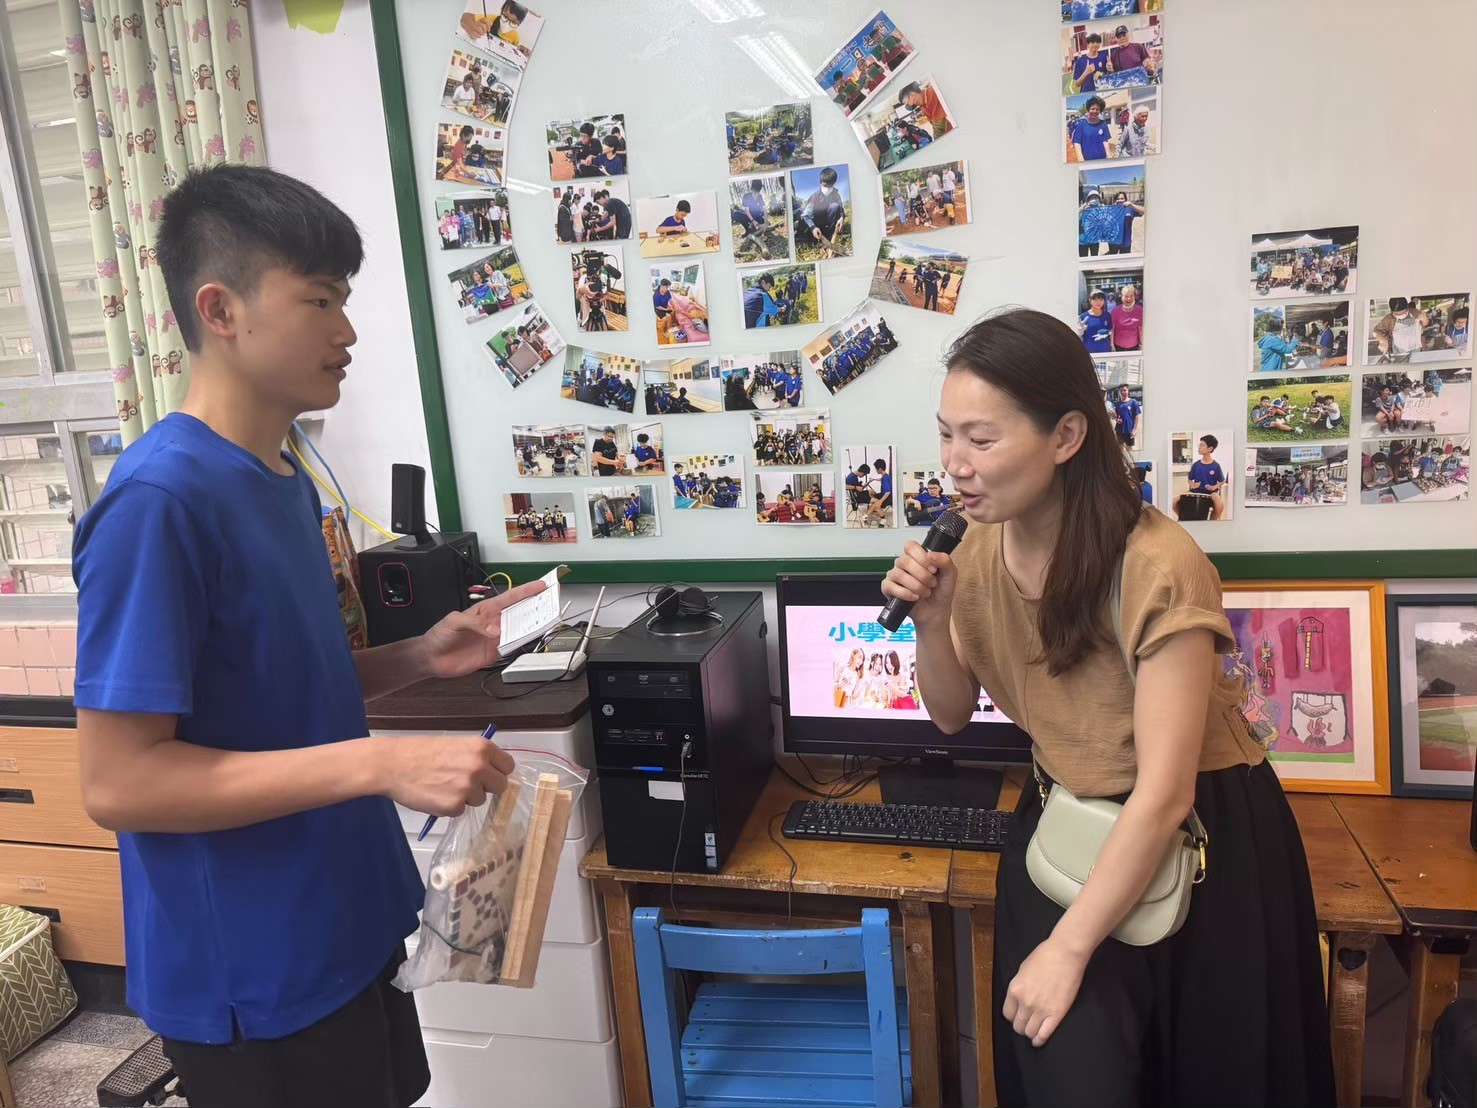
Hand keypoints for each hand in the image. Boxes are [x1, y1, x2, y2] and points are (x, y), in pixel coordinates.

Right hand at [374, 735, 515, 815]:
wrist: (393, 764)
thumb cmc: (420, 753)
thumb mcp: (455, 746)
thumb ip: (476, 757)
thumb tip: (492, 771)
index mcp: (481, 748)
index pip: (508, 766)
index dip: (498, 772)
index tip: (490, 775)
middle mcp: (479, 767)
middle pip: (500, 786)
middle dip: (486, 787)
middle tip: (466, 784)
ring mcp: (468, 788)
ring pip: (480, 800)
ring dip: (466, 797)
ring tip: (444, 786)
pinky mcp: (454, 806)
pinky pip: (460, 811)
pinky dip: (450, 807)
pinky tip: (435, 795)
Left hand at [419, 579, 546, 677]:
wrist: (432, 658)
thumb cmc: (439, 635)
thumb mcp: (454, 621)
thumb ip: (475, 623)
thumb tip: (494, 630)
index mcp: (485, 610)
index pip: (509, 598)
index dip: (525, 591)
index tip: (540, 585)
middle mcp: (493, 623)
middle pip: (518, 613)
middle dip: (534, 608)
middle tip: (549, 605)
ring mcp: (494, 638)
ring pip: (518, 631)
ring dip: (530, 627)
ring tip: (544, 623)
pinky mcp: (493, 654)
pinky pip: (511, 648)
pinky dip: (520, 646)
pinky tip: (529, 642)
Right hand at [882, 540, 956, 626]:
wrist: (936, 611)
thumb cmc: (941, 591)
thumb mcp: (950, 573)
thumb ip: (944, 560)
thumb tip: (929, 554)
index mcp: (916, 557)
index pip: (910, 546)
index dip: (921, 557)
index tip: (933, 569)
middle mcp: (903, 564)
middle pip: (905, 560)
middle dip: (922, 575)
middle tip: (932, 583)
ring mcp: (894, 575)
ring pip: (898, 574)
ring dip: (916, 586)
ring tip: (925, 592)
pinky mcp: (888, 588)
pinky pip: (890, 586)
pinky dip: (905, 593)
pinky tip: (915, 597)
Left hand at [1002, 938, 1088, 1047]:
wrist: (1065, 954)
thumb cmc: (1045, 956)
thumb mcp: (1023, 969)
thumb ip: (1019, 985)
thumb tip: (1019, 997)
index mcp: (1015, 990)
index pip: (1007, 1013)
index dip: (1012, 1016)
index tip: (1017, 1016)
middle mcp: (1025, 1003)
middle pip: (1018, 1025)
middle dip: (1020, 1026)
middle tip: (1026, 1025)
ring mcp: (1040, 1010)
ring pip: (1030, 1032)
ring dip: (1030, 1033)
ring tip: (1033, 1032)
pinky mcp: (1056, 1014)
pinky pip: (1044, 1034)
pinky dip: (1040, 1040)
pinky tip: (1038, 1041)